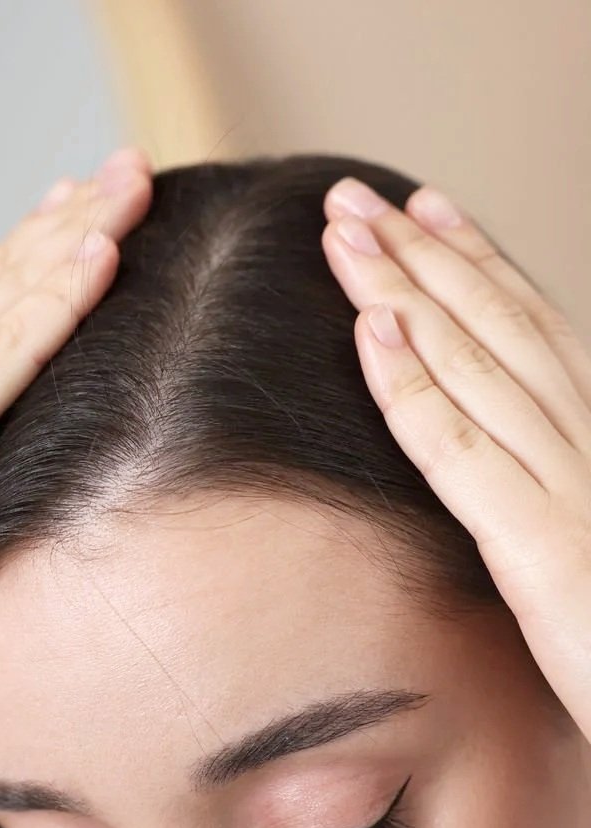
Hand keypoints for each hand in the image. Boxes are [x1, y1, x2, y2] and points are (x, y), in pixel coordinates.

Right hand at [0, 146, 152, 673]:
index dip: (35, 244)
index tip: (80, 207)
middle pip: (4, 276)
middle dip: (71, 215)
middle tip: (128, 166)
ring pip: (14, 293)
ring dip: (81, 232)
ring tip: (134, 180)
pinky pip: (9, 353)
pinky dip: (59, 300)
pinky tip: (104, 256)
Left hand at [321, 177, 590, 741]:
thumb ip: (549, 477)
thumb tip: (504, 435)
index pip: (531, 325)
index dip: (475, 258)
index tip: (424, 204)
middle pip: (495, 324)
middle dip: (420, 252)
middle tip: (356, 195)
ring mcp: (573, 484)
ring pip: (473, 363)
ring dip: (402, 291)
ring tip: (346, 234)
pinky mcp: (545, 544)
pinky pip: (459, 447)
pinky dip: (410, 383)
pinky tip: (369, 330)